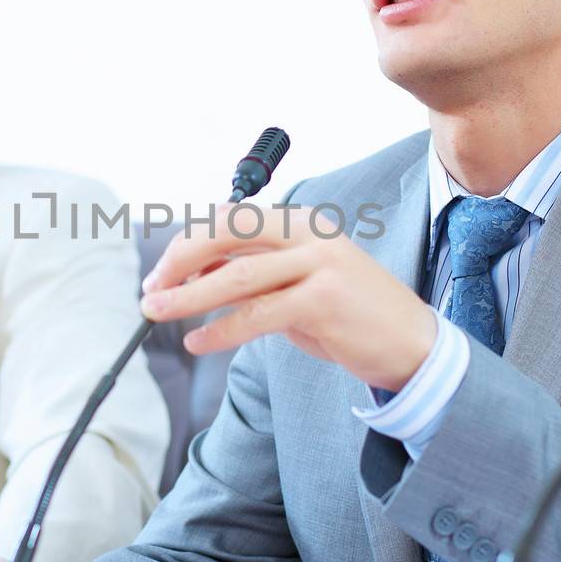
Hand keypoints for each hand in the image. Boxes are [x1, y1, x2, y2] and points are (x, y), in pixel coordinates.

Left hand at [139, 204, 436, 391]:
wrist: (409, 342)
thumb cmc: (345, 313)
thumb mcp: (294, 285)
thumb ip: (251, 275)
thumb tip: (190, 278)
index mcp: (299, 221)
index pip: (229, 219)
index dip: (186, 244)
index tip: (159, 273)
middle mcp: (308, 233)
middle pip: (227, 232)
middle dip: (179, 260)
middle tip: (151, 290)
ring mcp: (319, 264)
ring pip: (236, 275)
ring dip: (188, 297)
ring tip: (157, 313)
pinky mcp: (323, 300)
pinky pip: (257, 314)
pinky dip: (220, 330)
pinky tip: (198, 342)